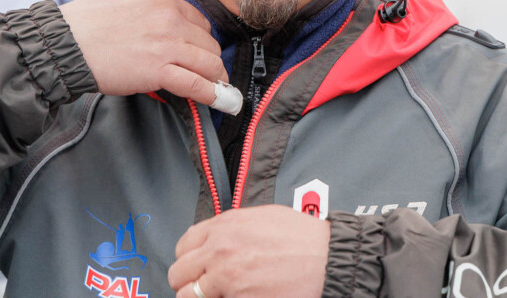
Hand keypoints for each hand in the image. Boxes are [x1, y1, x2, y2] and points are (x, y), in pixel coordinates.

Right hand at [59, 0, 227, 103]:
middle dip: (210, 60)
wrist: (63, 44)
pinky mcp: (157, 70)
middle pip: (208, 43)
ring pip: (208, 63)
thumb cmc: (84, 21)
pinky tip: (222, 102)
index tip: (198, 51)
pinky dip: (212, 94)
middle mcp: (170, 20)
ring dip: (217, 79)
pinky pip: (195, 84)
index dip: (200, 39)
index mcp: (162, 1)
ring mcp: (166, 45)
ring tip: (221, 91)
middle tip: (208, 74)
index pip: (199, 21)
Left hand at [168, 205, 329, 297]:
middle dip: (187, 282)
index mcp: (224, 227)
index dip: (188, 259)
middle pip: (179, 274)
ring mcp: (227, 280)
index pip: (183, 246)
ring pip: (188, 297)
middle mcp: (220, 252)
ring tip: (217, 295)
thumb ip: (232, 227)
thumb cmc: (302, 237)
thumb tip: (216, 238)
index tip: (195, 267)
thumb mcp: (261, 217)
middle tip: (202, 287)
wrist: (327, 259)